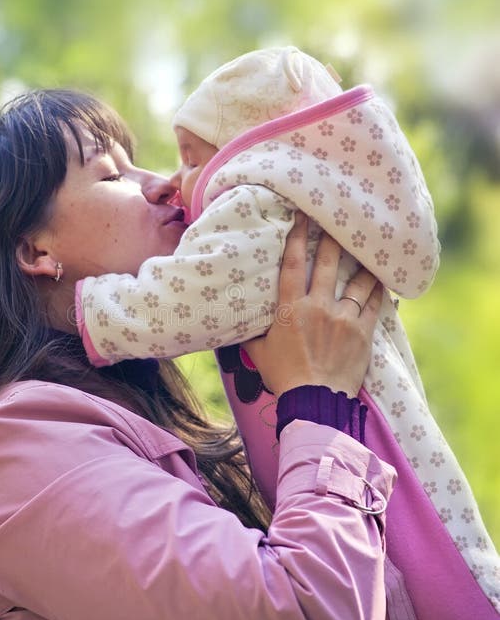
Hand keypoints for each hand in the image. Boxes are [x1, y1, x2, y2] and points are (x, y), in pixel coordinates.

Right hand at [243, 214, 382, 397]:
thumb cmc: (283, 377)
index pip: (293, 264)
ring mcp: (343, 319)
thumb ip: (252, 331)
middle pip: (328, 263)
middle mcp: (318, 307)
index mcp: (291, 309)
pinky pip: (375, 304)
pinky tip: (383, 278)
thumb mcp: (258, 352)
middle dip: (332, 237)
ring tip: (368, 246)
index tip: (301, 217)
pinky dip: (379, 290)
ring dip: (362, 261)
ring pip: (357, 280)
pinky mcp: (363, 333)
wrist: (314, 403)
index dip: (297, 237)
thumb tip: (237, 319)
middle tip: (337, 218)